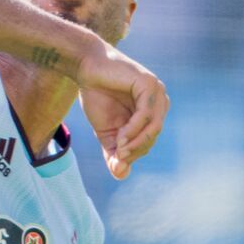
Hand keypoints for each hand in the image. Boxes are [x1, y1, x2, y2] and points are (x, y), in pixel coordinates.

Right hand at [74, 43, 168, 178]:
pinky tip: (120, 136)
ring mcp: (157, 91)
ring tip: (118, 148)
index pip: (150, 138)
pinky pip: (145, 115)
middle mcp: (159, 100)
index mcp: (153, 110)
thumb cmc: (96, 94)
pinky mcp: (149, 85)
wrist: (84, 67)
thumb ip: (114, 152)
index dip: (135, 152)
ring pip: (153, 127)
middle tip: (118, 158)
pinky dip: (134, 129)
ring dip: (136, 142)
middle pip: (154, 134)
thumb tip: (121, 175)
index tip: (117, 162)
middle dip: (136, 149)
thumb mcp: (106, 131)